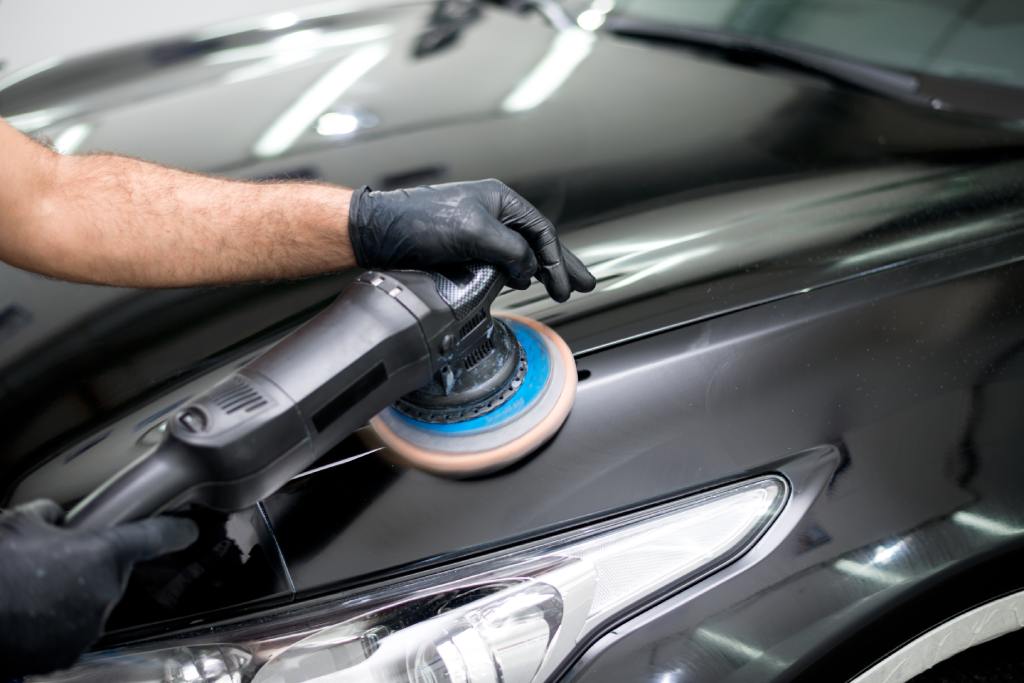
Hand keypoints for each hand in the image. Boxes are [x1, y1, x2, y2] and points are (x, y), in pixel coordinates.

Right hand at [0, 500, 198, 678]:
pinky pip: (72, 630)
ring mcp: (88, 627)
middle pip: (111, 573)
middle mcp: (105, 592)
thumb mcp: (22, 521)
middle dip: (88, 566)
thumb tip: (59, 520)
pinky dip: (56, 623)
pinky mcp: (68, 653)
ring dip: (71, 596)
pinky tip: (29, 614)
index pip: (154, 536)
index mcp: (102, 554)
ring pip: (91, 603)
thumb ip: (53, 516)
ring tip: (32, 591)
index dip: (175, 530)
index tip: (189, 529)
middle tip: (50, 563)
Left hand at [347, 179, 596, 301]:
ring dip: (541, 271)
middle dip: (563, 264)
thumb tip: (529, 269)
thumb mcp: (475, 232)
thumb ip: (511, 250)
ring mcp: (479, 231)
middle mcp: (493, 213)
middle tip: (585, 284)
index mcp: (501, 201)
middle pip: (538, 241)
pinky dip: (516, 274)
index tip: (566, 287)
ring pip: (521, 252)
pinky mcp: (464, 248)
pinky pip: (500, 261)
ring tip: (559, 287)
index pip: (542, 233)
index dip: (558, 262)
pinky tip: (522, 283)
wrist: (381, 231)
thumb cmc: (421, 221)